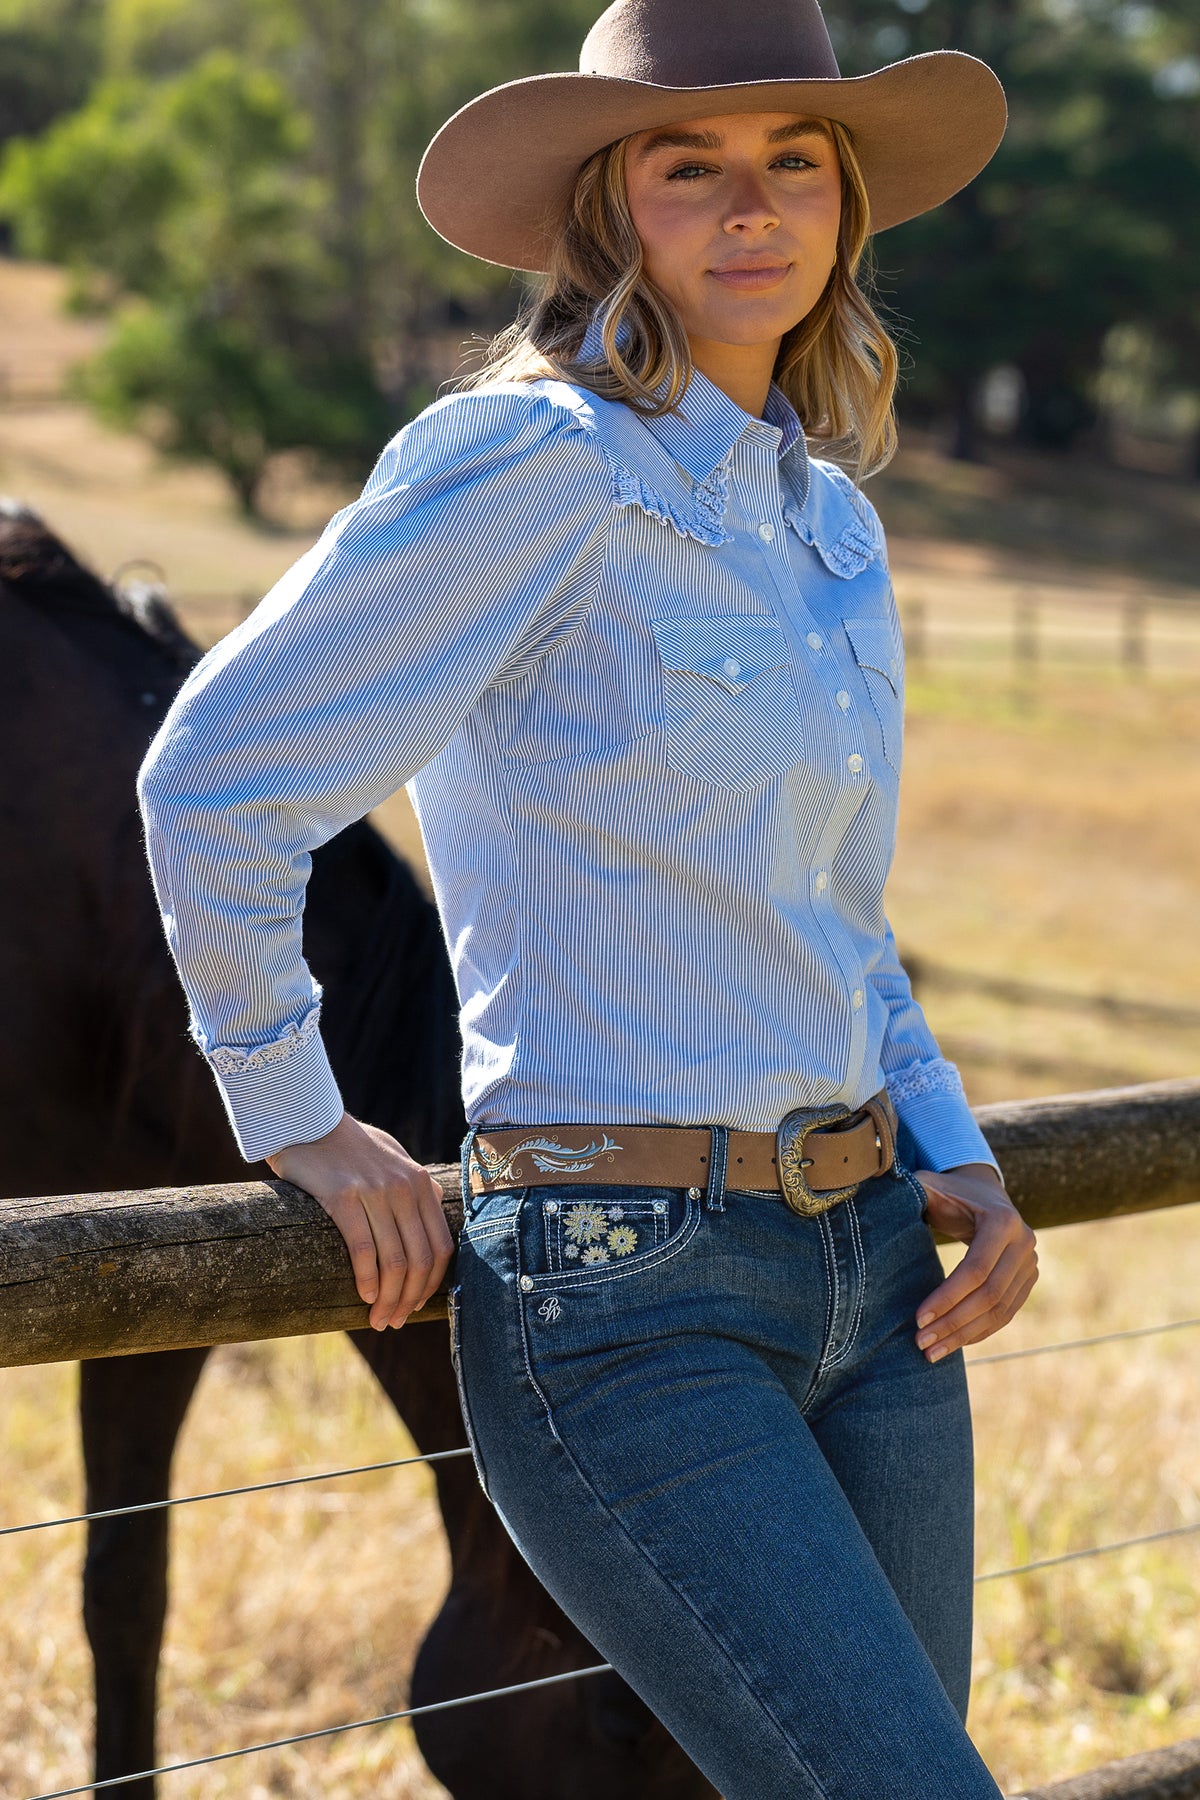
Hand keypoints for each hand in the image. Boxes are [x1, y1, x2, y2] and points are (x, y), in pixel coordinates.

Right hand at [266, 1113, 453, 1330]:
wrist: (307, 1120)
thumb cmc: (348, 1145)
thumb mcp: (392, 1157)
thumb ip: (413, 1184)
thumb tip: (431, 1208)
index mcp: (421, 1184)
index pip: (440, 1247)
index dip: (431, 1284)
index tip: (416, 1305)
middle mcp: (405, 1188)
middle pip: (420, 1260)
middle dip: (409, 1299)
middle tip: (393, 1321)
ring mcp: (376, 1192)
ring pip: (395, 1261)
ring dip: (388, 1298)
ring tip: (377, 1318)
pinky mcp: (344, 1198)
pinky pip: (364, 1249)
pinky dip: (367, 1279)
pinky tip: (362, 1295)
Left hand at [912, 1162, 1037, 1362]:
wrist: (985, 1193)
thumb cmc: (950, 1192)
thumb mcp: (931, 1186)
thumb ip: (913, 1194)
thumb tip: (886, 1203)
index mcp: (1002, 1221)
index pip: (975, 1269)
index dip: (947, 1297)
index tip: (918, 1319)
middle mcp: (1024, 1243)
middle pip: (989, 1296)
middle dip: (953, 1323)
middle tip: (921, 1343)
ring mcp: (1030, 1264)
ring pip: (1000, 1310)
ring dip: (965, 1335)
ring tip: (932, 1352)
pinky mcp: (1028, 1280)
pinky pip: (1006, 1313)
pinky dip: (980, 1331)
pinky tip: (954, 1344)